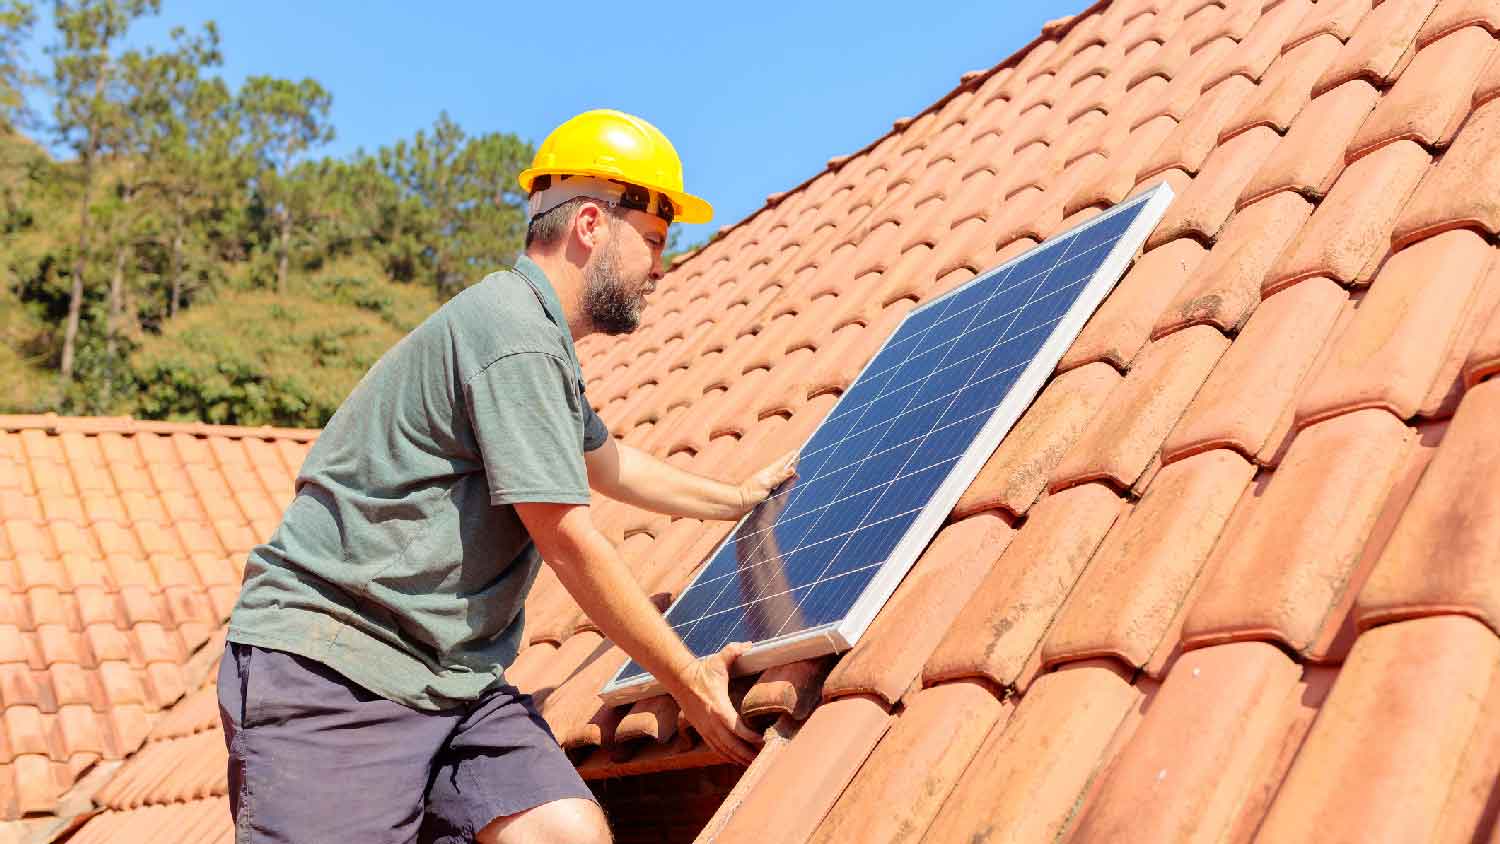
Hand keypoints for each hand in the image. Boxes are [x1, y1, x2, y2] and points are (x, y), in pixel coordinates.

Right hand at [671, 642, 761, 765]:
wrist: (679, 679)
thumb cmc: (702, 671)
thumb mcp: (718, 660)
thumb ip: (734, 651)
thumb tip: (749, 644)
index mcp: (717, 707)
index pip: (735, 727)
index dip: (749, 737)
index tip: (762, 740)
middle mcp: (710, 721)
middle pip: (730, 744)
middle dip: (746, 753)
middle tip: (762, 759)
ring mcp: (704, 728)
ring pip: (722, 749)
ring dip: (737, 758)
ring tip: (753, 763)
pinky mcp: (701, 730)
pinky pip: (715, 748)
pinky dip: (726, 756)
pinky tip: (736, 761)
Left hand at [737, 451, 797, 515]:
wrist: (739, 502)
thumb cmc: (751, 493)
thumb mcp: (766, 484)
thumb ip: (779, 477)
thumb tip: (792, 469)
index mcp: (770, 472)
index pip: (782, 462)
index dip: (790, 457)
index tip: (797, 451)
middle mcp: (769, 476)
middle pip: (782, 467)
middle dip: (790, 462)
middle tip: (796, 456)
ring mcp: (767, 482)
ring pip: (779, 474)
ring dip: (786, 470)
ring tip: (792, 466)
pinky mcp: (765, 489)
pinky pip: (777, 482)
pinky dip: (782, 480)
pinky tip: (782, 481)